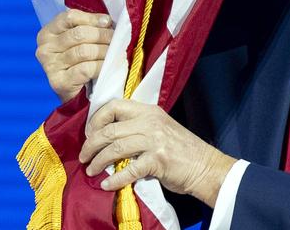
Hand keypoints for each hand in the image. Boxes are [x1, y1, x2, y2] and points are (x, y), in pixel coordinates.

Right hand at [35, 9, 112, 102]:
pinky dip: (101, 66)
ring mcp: (50, 66)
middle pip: (79, 34)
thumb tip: (106, 20)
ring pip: (85, 51)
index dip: (92, 18)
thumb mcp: (80, 40)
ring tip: (115, 52)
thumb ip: (88, 26)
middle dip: (103, 35)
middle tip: (116, 39)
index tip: (108, 22)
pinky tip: (107, 66)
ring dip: (105, 51)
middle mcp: (44, 48)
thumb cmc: (81, 62)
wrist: (78, 94)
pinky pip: (86, 68)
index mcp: (47, 33)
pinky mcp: (59, 82)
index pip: (69, 17)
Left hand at [79, 99, 236, 207]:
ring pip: (115, 148)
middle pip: (110, 129)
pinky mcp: (158, 160)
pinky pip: (128, 170)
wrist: (205, 167)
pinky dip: (114, 179)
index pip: (115, 105)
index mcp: (149, 111)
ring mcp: (154, 140)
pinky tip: (107, 184)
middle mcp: (150, 121)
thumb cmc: (181, 150)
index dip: (97, 119)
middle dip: (91, 144)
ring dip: (98, 161)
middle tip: (83, 157)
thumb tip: (107, 136)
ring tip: (91, 171)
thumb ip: (137, 127)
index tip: (89, 134)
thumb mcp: (159, 128)